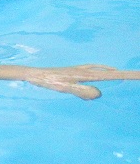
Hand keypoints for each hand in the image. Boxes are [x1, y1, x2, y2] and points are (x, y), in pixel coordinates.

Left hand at [22, 64, 139, 99]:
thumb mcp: (64, 88)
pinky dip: (101, 70)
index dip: (128, 75)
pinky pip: (92, 70)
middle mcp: (85, 70)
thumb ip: (81, 91)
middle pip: (111, 72)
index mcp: (87, 75)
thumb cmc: (47, 81)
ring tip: (124, 75)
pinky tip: (97, 74)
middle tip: (139, 76)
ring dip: (114, 72)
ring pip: (102, 70)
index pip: (112, 75)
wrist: (33, 74)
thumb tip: (99, 94)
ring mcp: (79, 70)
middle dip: (126, 74)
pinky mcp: (72, 72)